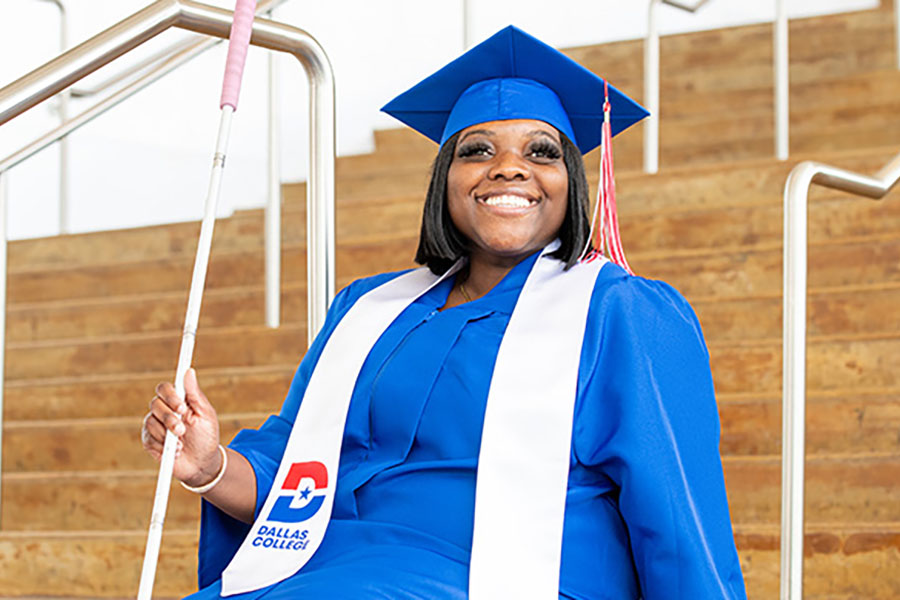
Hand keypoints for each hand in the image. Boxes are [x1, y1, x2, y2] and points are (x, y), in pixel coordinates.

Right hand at [141, 368, 221, 486]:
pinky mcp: (149, 441)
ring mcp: (155, 426)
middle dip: (169, 418)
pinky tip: (175, 452)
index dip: (170, 396)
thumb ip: (195, 394)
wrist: (202, 463)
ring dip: (166, 434)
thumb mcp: (205, 414)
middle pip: (155, 404)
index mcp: (177, 401)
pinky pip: (148, 438)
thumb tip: (189, 371)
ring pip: (150, 421)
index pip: (164, 388)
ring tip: (181, 445)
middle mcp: (163, 410)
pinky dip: (161, 446)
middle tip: (182, 430)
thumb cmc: (206, 436)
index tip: (182, 408)